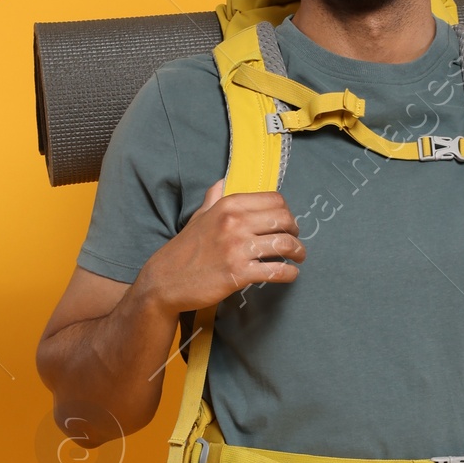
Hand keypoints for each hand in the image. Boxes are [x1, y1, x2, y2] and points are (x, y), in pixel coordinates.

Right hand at [140, 181, 304, 315]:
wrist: (165, 280)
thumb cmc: (184, 249)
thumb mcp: (198, 217)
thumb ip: (214, 199)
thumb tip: (222, 182)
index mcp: (228, 205)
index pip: (274, 200)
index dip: (287, 212)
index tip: (287, 224)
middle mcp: (234, 223)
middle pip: (284, 219)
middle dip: (296, 231)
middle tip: (295, 242)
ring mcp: (237, 248)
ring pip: (285, 244)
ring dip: (298, 252)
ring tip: (298, 258)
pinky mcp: (238, 274)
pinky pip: (276, 271)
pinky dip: (289, 273)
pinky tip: (289, 275)